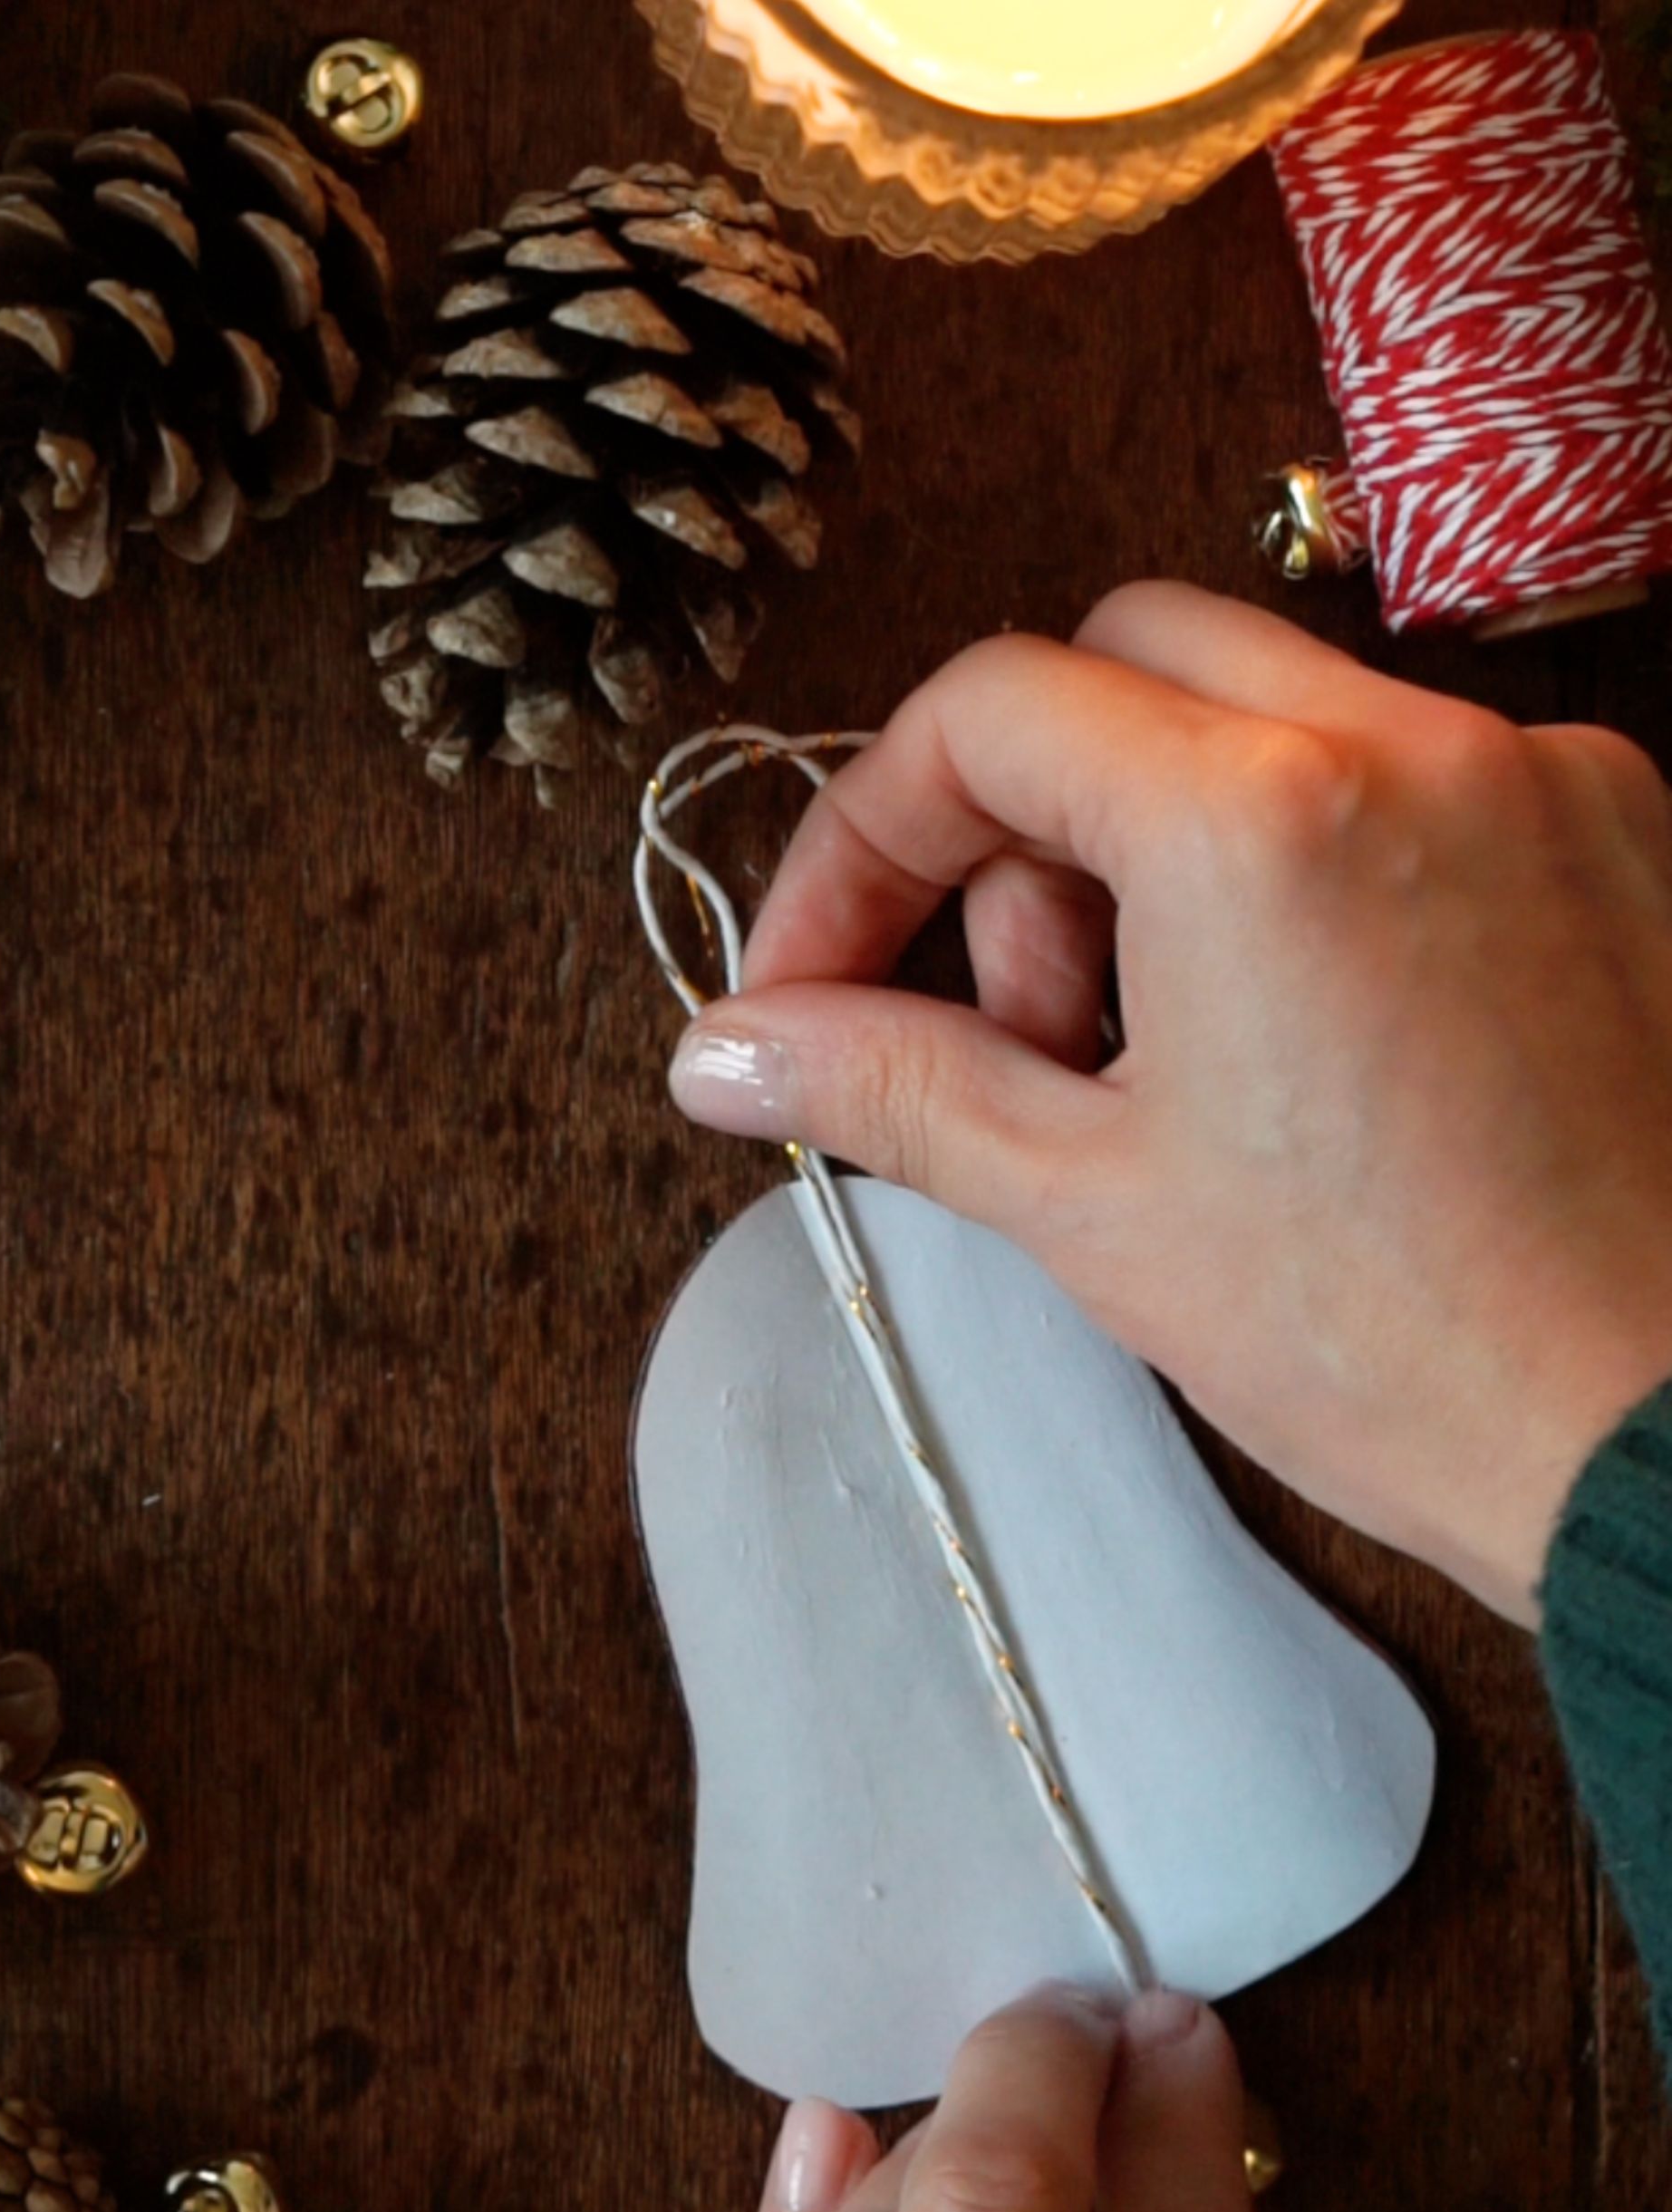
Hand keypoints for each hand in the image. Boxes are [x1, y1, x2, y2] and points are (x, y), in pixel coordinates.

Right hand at [668, 584, 1671, 1623]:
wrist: (1664, 1447)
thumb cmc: (1406, 1345)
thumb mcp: (1090, 1205)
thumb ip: (887, 1085)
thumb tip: (731, 1051)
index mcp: (1261, 818)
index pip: (984, 713)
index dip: (863, 841)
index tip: (825, 975)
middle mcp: (1414, 746)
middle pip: (1121, 665)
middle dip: (1015, 822)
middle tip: (1017, 1019)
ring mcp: (1536, 779)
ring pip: (1263, 714)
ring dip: (1154, 847)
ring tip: (1160, 1059)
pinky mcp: (1618, 836)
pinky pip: (1396, 777)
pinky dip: (1298, 866)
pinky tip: (1296, 1041)